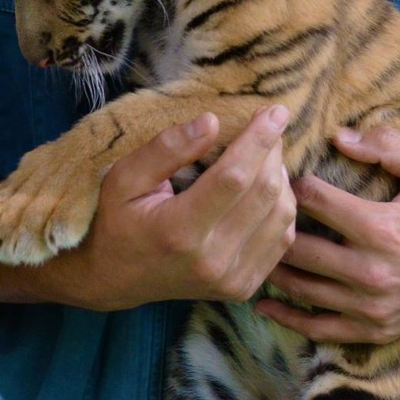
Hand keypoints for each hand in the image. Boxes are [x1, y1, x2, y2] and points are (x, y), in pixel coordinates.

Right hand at [38, 106, 298, 310]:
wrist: (117, 279)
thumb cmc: (117, 221)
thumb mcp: (123, 178)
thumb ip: (166, 149)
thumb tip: (212, 122)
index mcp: (179, 231)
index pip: (233, 178)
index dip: (258, 141)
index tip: (275, 111)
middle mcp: (211, 260)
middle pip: (264, 194)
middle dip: (273, 152)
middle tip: (270, 124)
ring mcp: (231, 279)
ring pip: (281, 215)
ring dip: (280, 177)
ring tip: (265, 155)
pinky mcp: (244, 288)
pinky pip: (282, 239)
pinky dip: (281, 206)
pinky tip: (265, 187)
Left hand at [255, 126, 399, 343]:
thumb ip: (387, 144)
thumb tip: (338, 135)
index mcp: (381, 228)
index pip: (314, 200)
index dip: (291, 181)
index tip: (276, 170)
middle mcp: (371, 271)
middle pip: (298, 248)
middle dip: (270, 226)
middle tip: (248, 209)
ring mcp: (372, 306)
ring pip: (301, 289)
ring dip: (270, 268)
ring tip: (245, 248)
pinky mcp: (375, 329)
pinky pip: (320, 329)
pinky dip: (287, 318)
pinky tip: (262, 303)